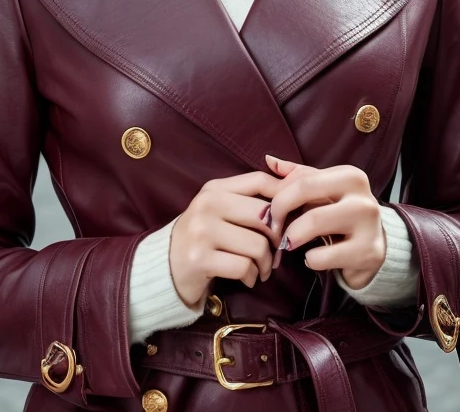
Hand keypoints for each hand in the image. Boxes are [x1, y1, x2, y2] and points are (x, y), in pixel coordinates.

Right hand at [169, 171, 284, 306]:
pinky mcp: (200, 259)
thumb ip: (251, 197)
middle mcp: (207, 205)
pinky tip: (246, 278)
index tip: (291, 217)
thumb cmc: (204, 237)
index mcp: (214, 188)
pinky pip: (244, 267)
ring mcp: (202, 231)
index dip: (284, 198)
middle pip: (265, 215)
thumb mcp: (221, 209)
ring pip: (258, 245)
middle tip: (275, 252)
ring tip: (260, 268)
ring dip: (266, 263)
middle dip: (277, 238)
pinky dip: (251, 277)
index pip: (260, 181)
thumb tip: (294, 182)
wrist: (165, 266)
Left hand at [265, 155, 385, 289]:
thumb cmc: (342, 215)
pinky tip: (313, 259)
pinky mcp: (367, 253)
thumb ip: (297, 175)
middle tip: (273, 228)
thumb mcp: (324, 192)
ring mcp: (368, 224)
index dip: (278, 195)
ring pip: (314, 222)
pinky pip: (323, 256)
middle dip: (280, 211)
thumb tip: (269, 160)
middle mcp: (362, 195)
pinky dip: (310, 260)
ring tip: (289, 243)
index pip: (301, 178)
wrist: (376, 248)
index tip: (268, 211)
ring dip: (292, 237)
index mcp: (350, 176)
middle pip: (305, 191)